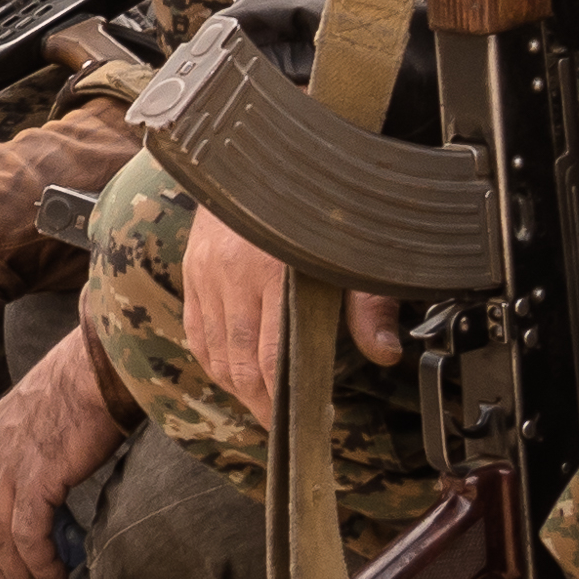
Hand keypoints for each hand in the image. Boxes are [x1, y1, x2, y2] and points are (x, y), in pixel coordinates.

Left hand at [0, 343, 123, 578]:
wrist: (104, 363)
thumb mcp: (46, 407)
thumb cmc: (89, 379)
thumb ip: (37, 440)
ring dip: (18, 575)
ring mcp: (10, 465)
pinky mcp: (36, 479)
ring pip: (1, 537)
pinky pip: (28, 536)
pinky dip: (39, 564)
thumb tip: (51, 471)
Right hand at [179, 208, 397, 436]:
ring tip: (262, 405)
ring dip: (236, 387)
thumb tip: (385, 354)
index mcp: (275, 272)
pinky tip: (233, 374)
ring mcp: (206, 273)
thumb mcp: (352, 249)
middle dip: (260, 405)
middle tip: (282, 428)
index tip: (305, 421)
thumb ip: (368, 304)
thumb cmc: (317, 202)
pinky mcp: (193, 268)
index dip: (285, 399)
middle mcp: (232, 275)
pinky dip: (212, 360)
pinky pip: (195, 331)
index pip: (272, 358)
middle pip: (239, 364)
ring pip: (214, 353)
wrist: (264, 150)